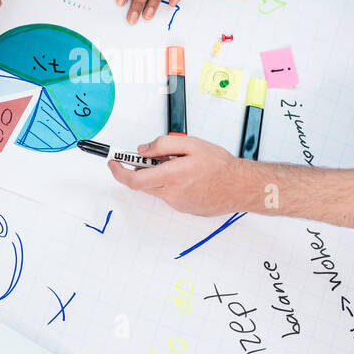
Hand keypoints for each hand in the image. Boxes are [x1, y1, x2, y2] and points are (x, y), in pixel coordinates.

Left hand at [107, 135, 245, 214]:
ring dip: (160, 176)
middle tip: (153, 156)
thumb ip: (163, 144)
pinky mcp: (184, 209)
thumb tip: (144, 149)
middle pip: (144, 183)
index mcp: (171, 176)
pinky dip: (172, 184)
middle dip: (143, 169)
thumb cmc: (220, 166)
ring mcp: (177, 204)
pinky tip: (189, 176)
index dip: (118, 172)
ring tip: (181, 164)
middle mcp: (171, 193)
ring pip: (157, 189)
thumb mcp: (191, 144)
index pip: (134, 179)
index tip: (113, 162)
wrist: (240, 187)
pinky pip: (169, 195)